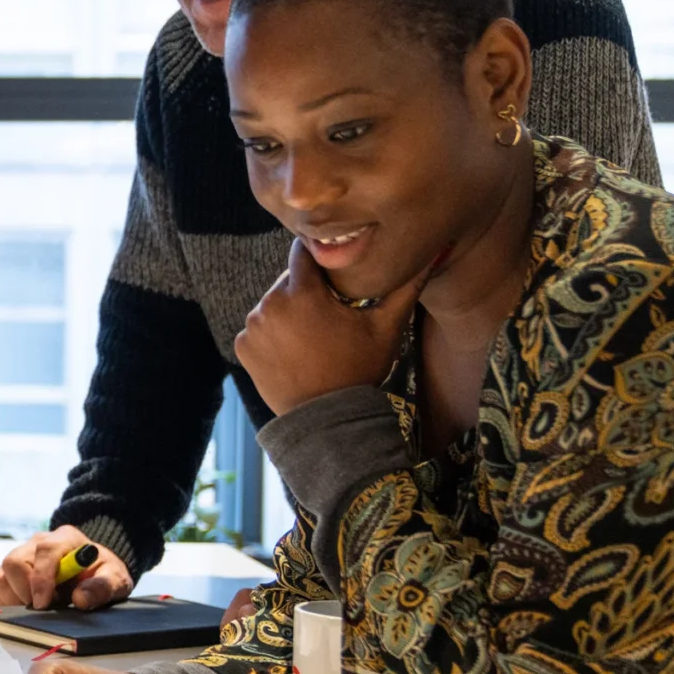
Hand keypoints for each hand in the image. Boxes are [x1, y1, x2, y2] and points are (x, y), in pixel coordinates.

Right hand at [0, 527, 132, 612]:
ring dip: (13, 598)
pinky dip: (1, 601)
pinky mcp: (8, 572)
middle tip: (43, 608)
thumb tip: (80, 599)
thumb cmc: (101, 573)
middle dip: (24, 591)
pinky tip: (22, 605)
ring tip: (36, 606)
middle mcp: (37, 543)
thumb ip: (102, 587)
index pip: (44, 551)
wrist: (92, 570)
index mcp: (64, 539)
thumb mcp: (115, 580)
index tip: (43, 603)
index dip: (41, 578)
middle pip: (13, 561)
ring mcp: (19, 556)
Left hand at [233, 237, 424, 417]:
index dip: (318, 256)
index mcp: (302, 293)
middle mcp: (270, 304)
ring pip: (272, 304)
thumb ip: (405, 288)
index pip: (303, 252)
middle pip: (288, 280)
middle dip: (306, 289)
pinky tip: (293, 351)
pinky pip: (259, 328)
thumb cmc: (359, 371)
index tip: (331, 269)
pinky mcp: (242, 346)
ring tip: (312, 336)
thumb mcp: (386, 329)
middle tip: (328, 312)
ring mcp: (253, 326)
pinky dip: (272, 334)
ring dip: (288, 312)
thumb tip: (431, 255)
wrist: (327, 421)